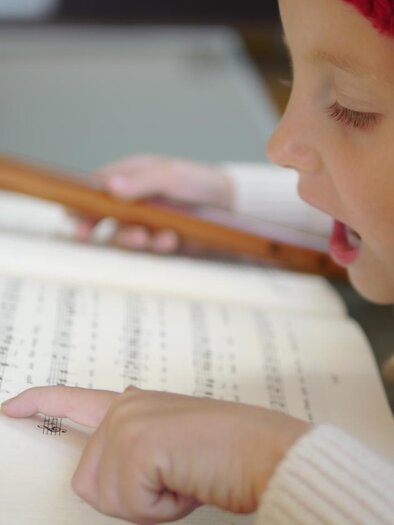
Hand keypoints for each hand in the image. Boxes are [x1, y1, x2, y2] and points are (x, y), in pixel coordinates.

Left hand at [2, 386, 308, 523]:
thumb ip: (140, 440)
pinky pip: (126, 501)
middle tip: (173, 480)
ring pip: (104, 494)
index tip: (12, 407)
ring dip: (148, 502)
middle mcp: (128, 406)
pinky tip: (185, 481)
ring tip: (183, 477)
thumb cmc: (231, 450)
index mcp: (136, 405)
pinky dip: (159, 507)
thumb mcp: (175, 445)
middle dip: (130, 497)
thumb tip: (117, 449)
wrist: (268, 450)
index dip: (40, 404)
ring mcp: (129, 421)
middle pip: (88, 479)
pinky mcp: (137, 442)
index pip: (75, 400)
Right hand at [75, 155, 234, 252]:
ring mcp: (147, 223)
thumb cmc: (200, 182)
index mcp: (132, 178)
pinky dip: (156, 246)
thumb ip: (142, 181)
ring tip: (148, 237)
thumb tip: (110, 188)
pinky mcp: (161, 240)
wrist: (231, 205)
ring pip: (123, 236)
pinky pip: (148, 248)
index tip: (72, 216)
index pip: (98, 189)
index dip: (81, 202)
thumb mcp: (171, 175)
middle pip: (102, 217)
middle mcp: (135, 202)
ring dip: (130, 238)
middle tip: (87, 234)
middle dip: (94, 227)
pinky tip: (170, 240)